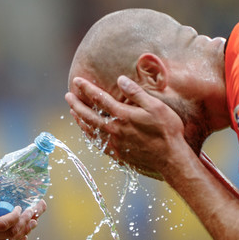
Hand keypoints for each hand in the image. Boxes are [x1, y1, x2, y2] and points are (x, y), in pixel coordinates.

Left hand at [65, 75, 186, 180]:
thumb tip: (121, 79)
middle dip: (76, 104)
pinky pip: (98, 143)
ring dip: (80, 120)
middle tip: (68, 96)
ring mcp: (114, 144)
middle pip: (88, 115)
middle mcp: (114, 130)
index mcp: (122, 116)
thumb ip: (136, 93)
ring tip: (73, 112)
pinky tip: (88, 132)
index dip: (86, 88)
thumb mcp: (156, 107)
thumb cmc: (167, 131)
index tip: (76, 81)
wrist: (171, 160)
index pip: (99, 98)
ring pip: (90, 130)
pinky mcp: (117, 154)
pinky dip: (89, 135)